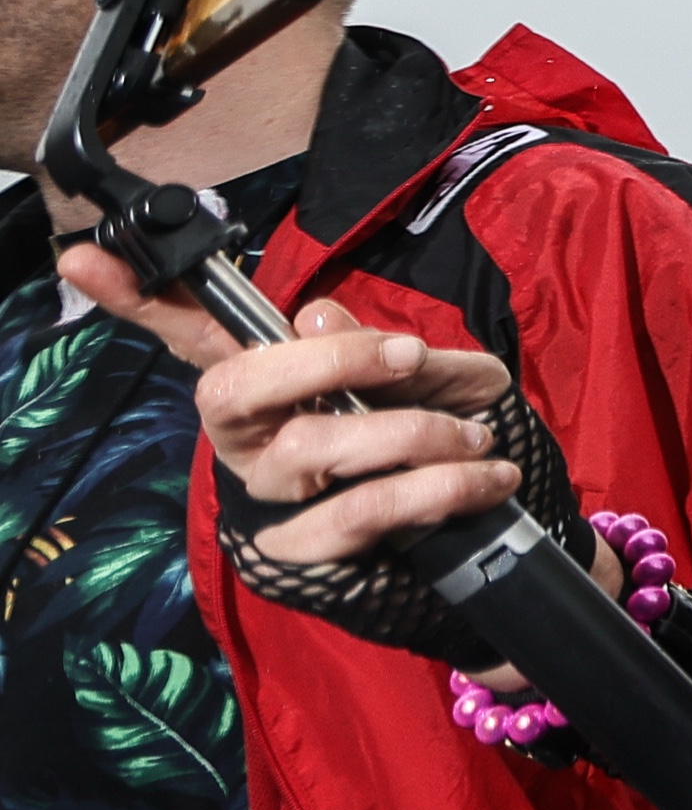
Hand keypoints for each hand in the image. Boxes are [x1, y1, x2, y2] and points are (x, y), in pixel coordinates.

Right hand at [59, 269, 522, 559]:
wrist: (458, 532)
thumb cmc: (424, 431)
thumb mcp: (416, 374)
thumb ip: (372, 344)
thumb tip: (313, 319)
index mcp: (261, 382)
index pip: (189, 332)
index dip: (137, 298)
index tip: (85, 255)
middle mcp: (243, 437)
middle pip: (238, 389)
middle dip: (329, 361)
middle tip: (410, 356)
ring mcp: (265, 497)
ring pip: (313, 450)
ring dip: (415, 433)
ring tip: (477, 435)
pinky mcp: (298, 554)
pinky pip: (364, 511)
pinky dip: (442, 489)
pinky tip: (487, 479)